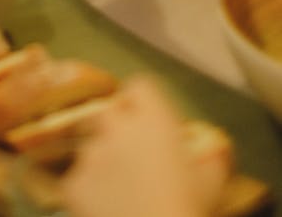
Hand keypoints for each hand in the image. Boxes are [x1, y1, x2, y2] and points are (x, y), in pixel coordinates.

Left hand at [60, 76, 223, 216]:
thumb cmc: (189, 212)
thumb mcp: (212, 182)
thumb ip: (211, 157)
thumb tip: (216, 148)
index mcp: (154, 120)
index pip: (140, 86)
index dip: (142, 101)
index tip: (148, 117)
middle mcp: (118, 128)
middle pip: (107, 111)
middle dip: (115, 127)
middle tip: (129, 153)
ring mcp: (92, 154)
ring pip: (92, 149)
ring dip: (102, 163)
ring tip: (121, 192)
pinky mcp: (74, 183)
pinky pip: (77, 180)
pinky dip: (88, 192)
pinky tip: (106, 209)